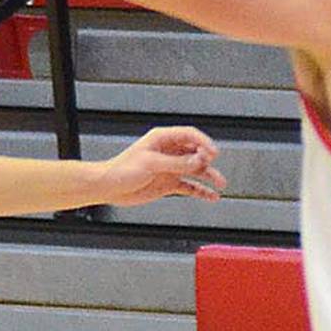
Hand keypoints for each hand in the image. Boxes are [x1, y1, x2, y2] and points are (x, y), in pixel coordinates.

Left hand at [99, 126, 225, 205]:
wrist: (110, 187)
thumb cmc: (123, 169)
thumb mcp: (151, 164)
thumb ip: (177, 163)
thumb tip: (198, 160)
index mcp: (162, 139)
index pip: (189, 135)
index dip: (204, 142)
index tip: (214, 153)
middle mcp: (168, 152)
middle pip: (195, 151)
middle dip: (207, 158)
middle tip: (213, 167)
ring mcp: (170, 168)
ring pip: (195, 169)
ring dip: (208, 175)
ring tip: (221, 183)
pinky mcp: (168, 183)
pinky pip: (190, 186)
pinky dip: (201, 190)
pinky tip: (211, 196)